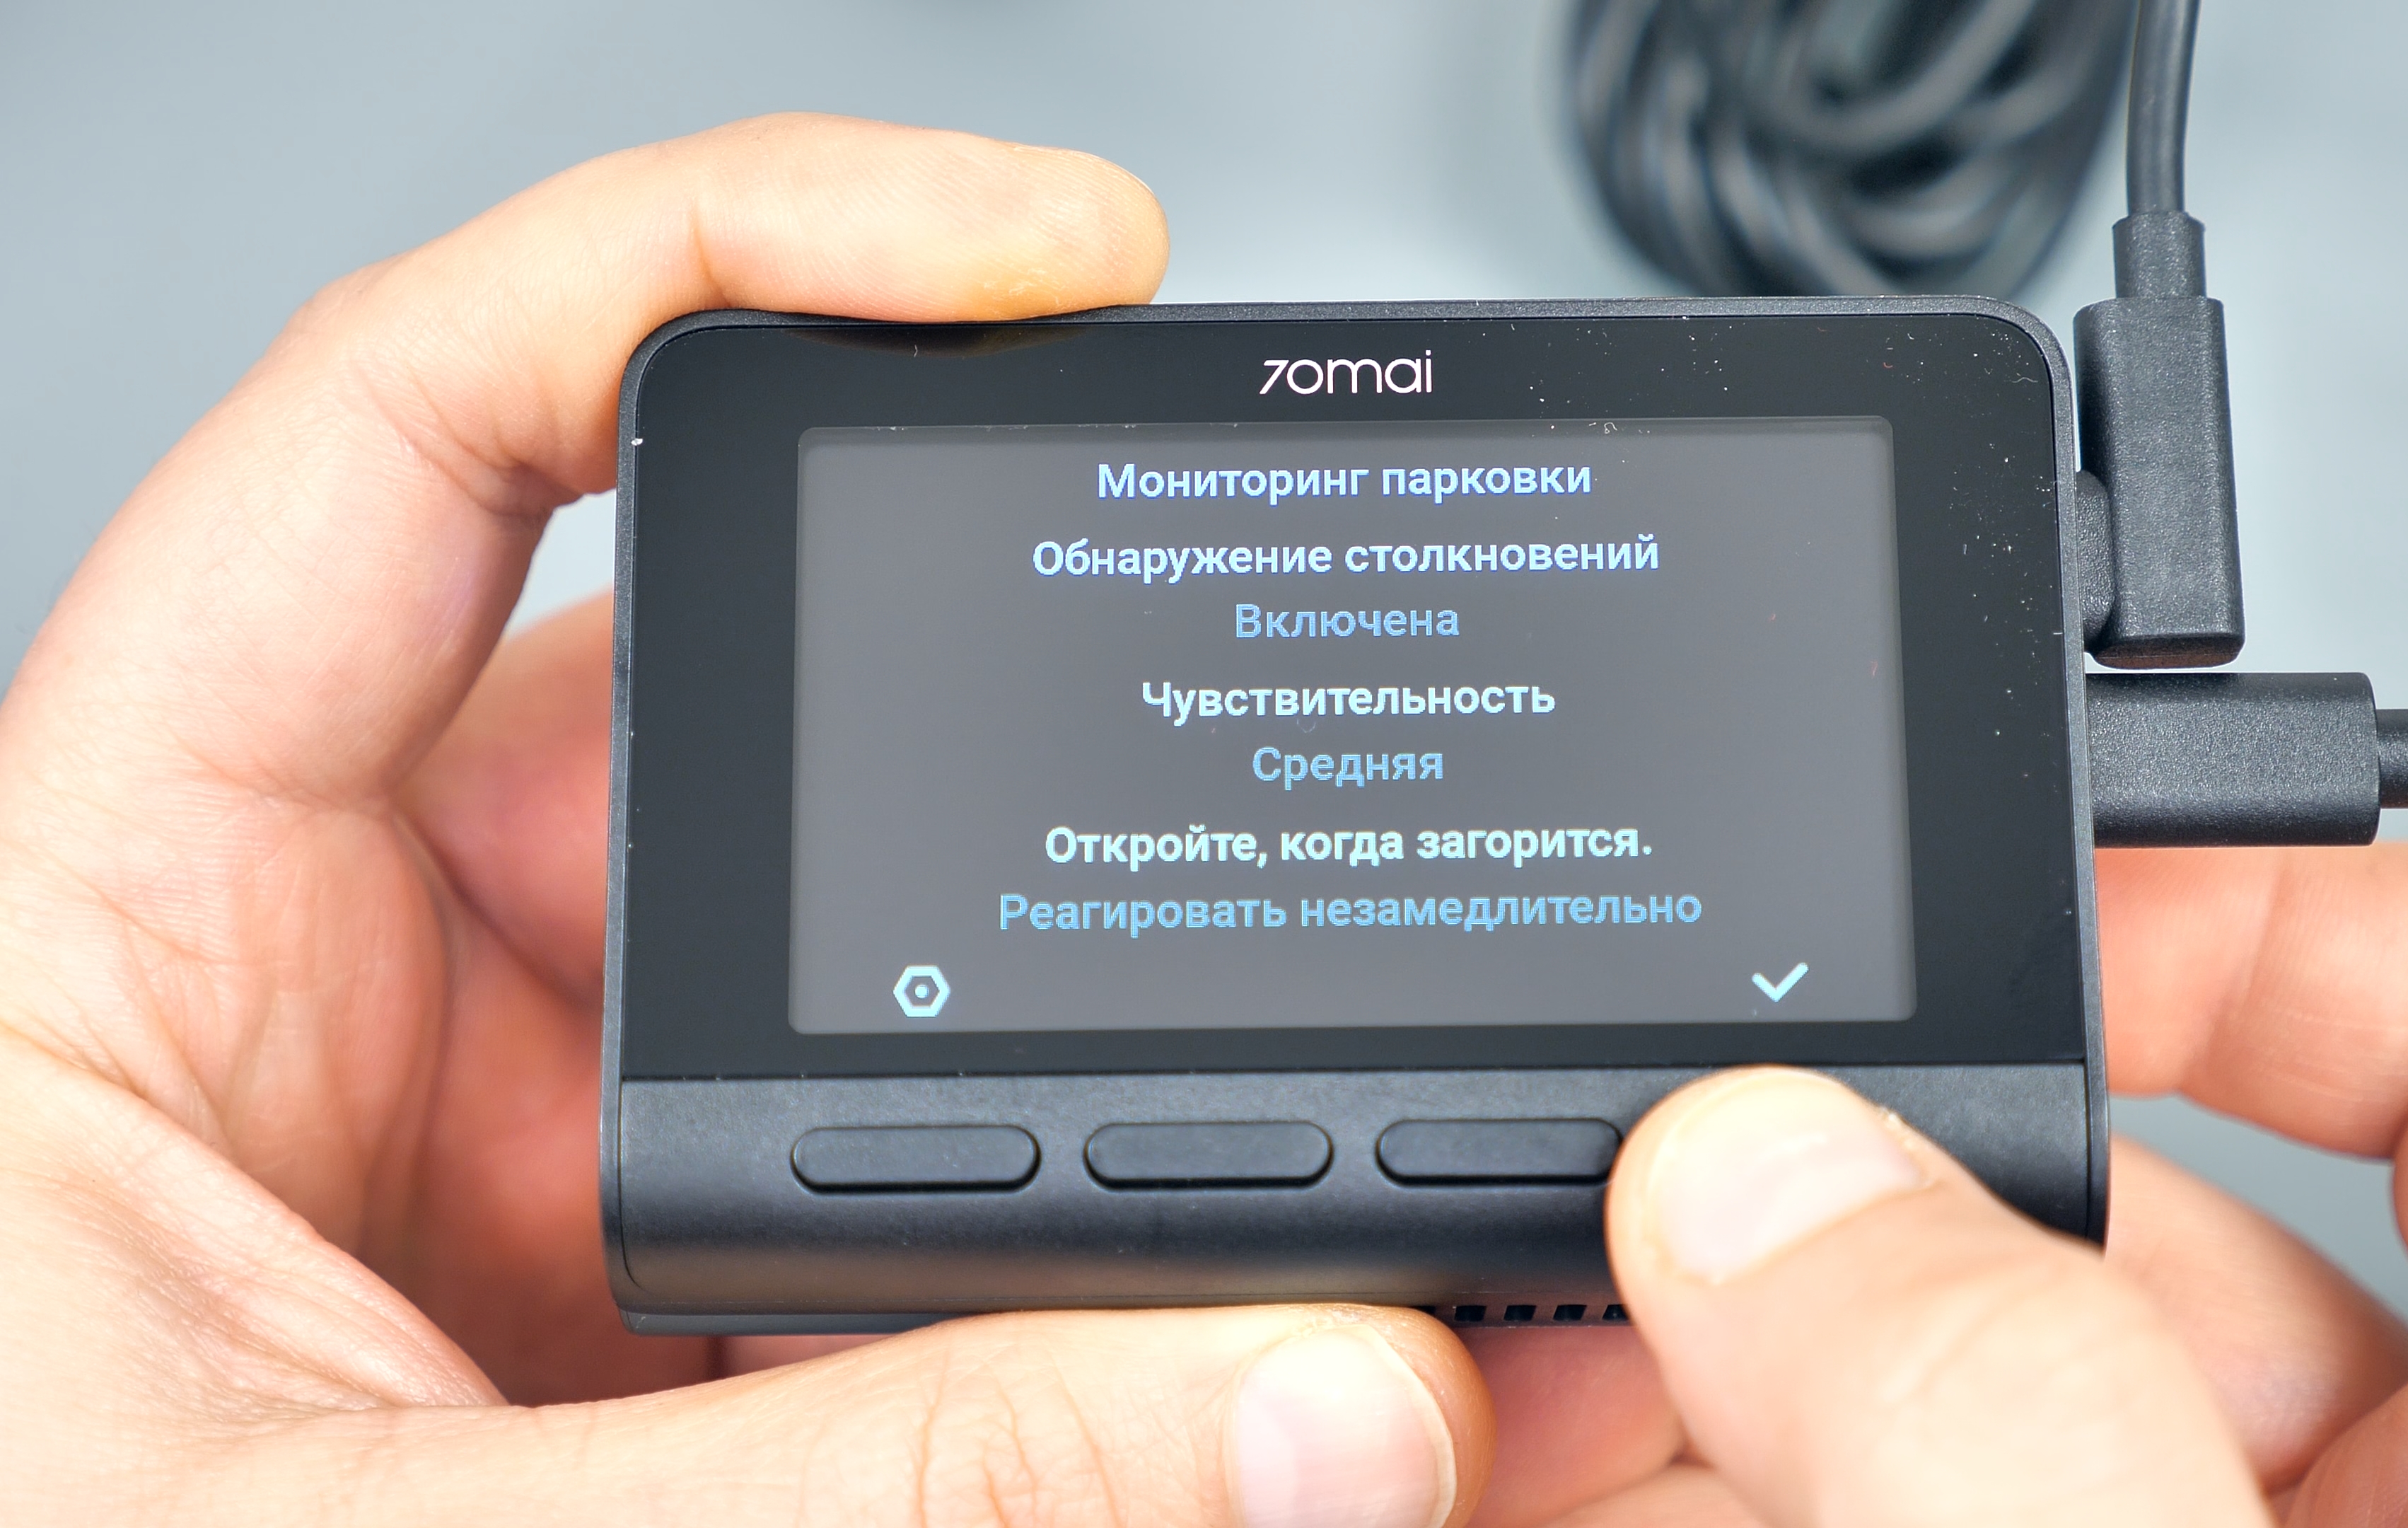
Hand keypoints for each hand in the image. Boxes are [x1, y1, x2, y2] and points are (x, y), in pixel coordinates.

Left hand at [0, 116, 1488, 1525]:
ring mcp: (524, 1165)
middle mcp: (351, 991)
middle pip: (756, 751)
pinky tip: (1244, 1346)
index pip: (433, 434)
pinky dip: (1088, 1293)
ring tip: (1321, 1190)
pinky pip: (911, 1236)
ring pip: (885, 1021)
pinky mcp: (648, 1331)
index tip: (1044, 250)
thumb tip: (1304, 1405)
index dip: (734, 249)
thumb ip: (863, 1492)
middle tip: (1279, 884)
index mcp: (138, 909)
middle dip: (1036, 804)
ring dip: (1107, 1112)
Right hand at [1509, 846, 2407, 1524]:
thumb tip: (1756, 1187)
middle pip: (2119, 1228)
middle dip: (1832, 1205)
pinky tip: (1521, 1485)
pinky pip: (1820, 1525)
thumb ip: (2015, 1430)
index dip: (2271, 904)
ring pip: (1913, 1407)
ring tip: (1505, 1383)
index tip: (1989, 898)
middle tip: (1632, 1213)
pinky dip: (1662, 1499)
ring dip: (1691, 1368)